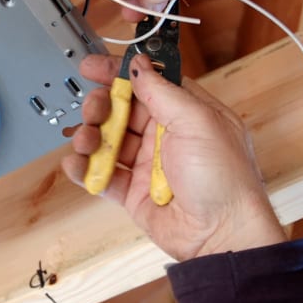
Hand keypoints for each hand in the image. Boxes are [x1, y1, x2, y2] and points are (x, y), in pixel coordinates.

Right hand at [63, 53, 286, 260]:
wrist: (222, 237)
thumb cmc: (225, 182)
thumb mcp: (198, 123)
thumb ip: (163, 91)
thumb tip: (139, 65)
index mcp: (186, 113)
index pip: (146, 82)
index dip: (117, 73)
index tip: (91, 66)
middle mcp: (165, 136)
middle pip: (120, 110)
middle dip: (100, 106)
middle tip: (93, 110)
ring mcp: (147, 164)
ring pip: (106, 140)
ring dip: (89, 136)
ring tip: (85, 142)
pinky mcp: (132, 191)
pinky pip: (100, 174)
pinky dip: (84, 168)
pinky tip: (76, 164)